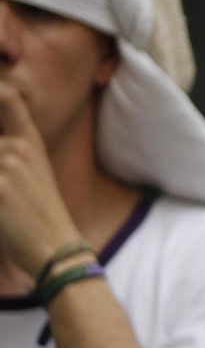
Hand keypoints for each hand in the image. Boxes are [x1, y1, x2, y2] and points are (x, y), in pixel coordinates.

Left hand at [0, 82, 80, 276]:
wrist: (56, 251)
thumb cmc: (40, 215)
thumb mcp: (32, 173)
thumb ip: (9, 151)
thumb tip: (1, 152)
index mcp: (30, 142)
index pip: (7, 97)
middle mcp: (18, 148)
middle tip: (4, 179)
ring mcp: (7, 166)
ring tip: (5, 195)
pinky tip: (1, 207)